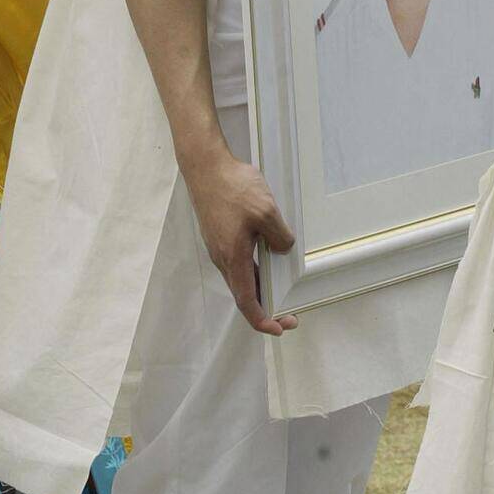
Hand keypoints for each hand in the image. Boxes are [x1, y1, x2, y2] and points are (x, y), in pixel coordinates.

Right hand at [181, 136, 297, 335]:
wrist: (205, 166)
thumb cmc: (232, 187)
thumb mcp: (266, 212)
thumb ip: (279, 237)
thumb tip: (282, 250)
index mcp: (233, 257)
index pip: (246, 301)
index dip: (263, 320)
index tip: (279, 327)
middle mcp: (222, 257)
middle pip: (243, 293)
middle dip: (266, 308)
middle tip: (288, 314)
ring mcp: (218, 246)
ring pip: (240, 277)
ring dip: (259, 288)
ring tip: (280, 289)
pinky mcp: (218, 235)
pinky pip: (237, 261)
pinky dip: (253, 270)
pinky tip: (267, 259)